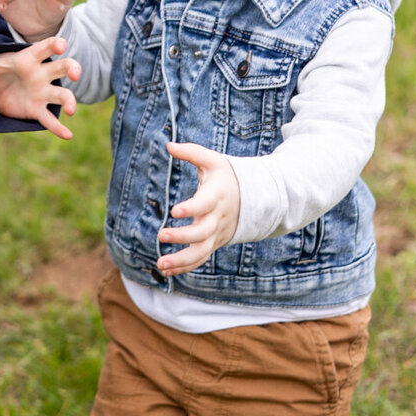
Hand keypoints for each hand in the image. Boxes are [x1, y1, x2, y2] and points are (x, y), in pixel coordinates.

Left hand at [0, 34, 80, 139]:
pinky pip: (49, 119)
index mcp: (29, 59)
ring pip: (61, 94)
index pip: (44, 48)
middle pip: (62, 67)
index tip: (61, 45)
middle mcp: (40, 74)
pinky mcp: (37, 110)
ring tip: (70, 110)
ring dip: (68, 101)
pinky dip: (58, 128)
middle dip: (72, 68)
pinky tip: (68, 136)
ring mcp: (41, 92)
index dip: (54, 44)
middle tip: (75, 73)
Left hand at [156, 141, 239, 275]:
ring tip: (161, 264)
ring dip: (181, 260)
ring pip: (201, 252)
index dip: (191, 209)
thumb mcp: (212, 160)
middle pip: (202, 233)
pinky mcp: (214, 243)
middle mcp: (217, 218)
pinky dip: (185, 267)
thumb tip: (168, 145)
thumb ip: (191, 152)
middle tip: (161, 236)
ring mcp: (217, 233)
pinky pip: (201, 258)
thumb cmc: (227, 176)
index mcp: (216, 196)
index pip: (204, 204)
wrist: (255, 198)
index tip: (174, 211)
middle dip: (182, 236)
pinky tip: (167, 270)